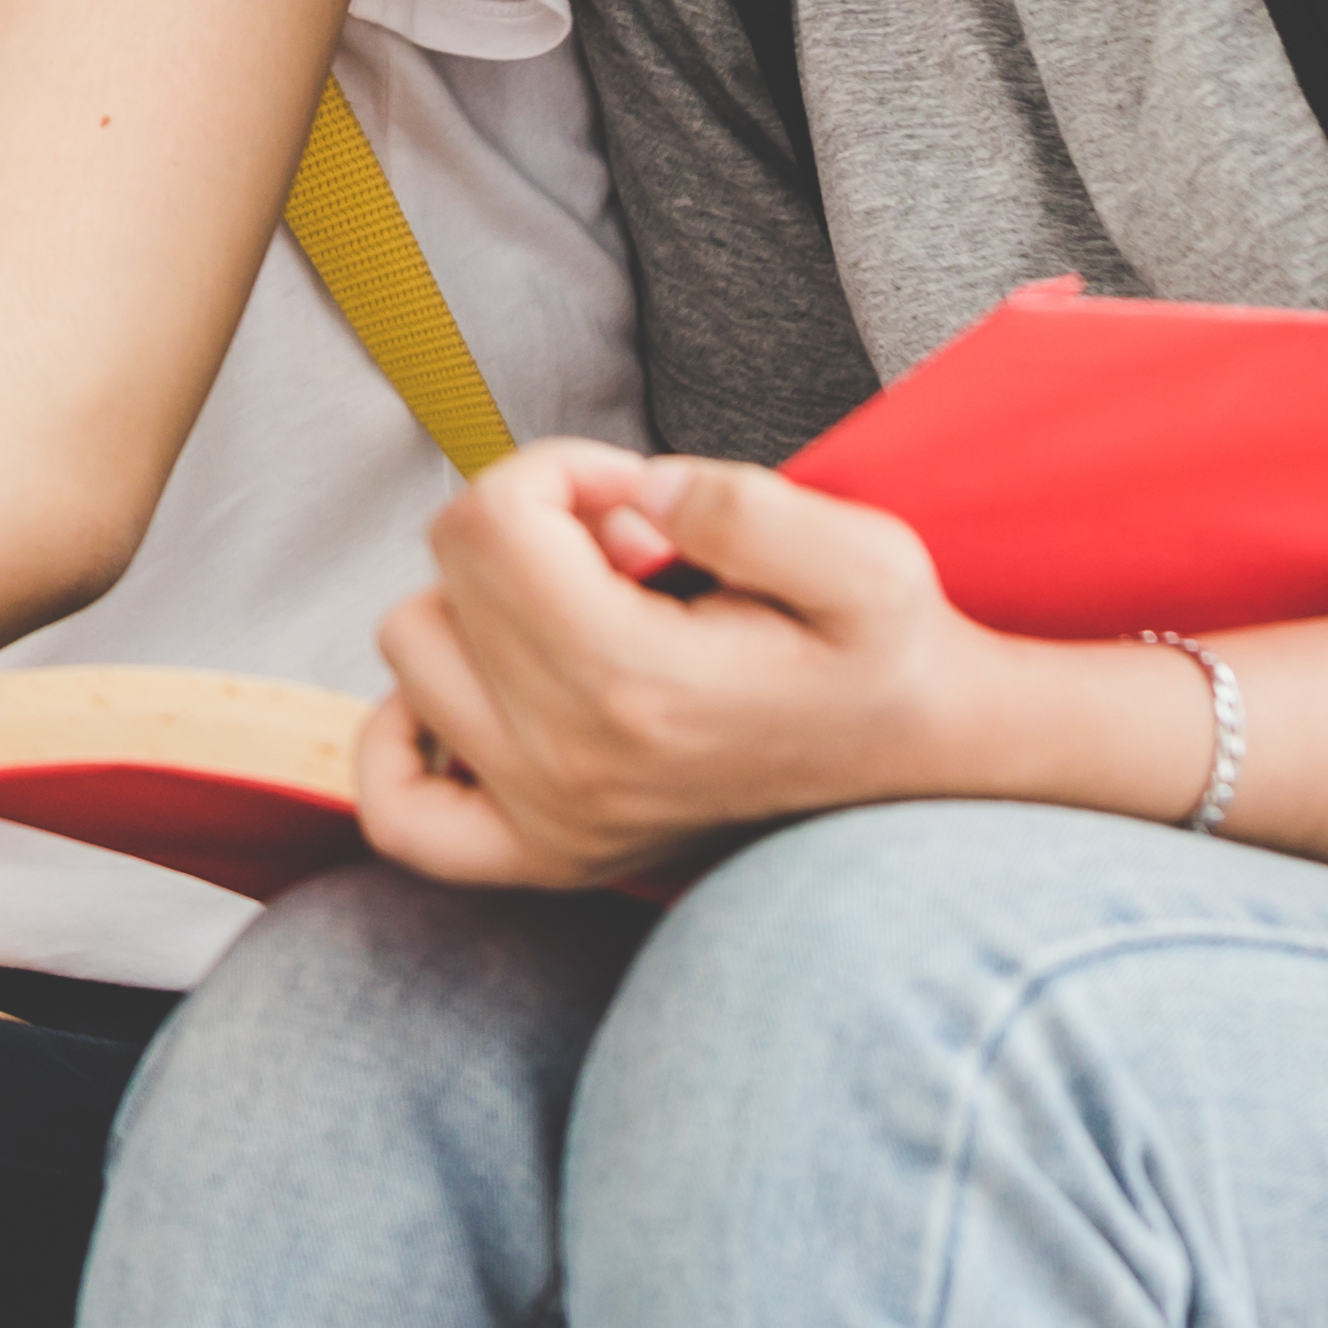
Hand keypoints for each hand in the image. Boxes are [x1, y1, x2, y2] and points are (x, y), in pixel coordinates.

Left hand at [353, 439, 1006, 888]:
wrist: (926, 766)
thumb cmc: (887, 653)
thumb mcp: (864, 554)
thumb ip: (740, 503)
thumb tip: (628, 497)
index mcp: (635, 682)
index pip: (491, 517)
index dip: (560, 470)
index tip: (636, 495)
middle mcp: (571, 763)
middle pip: (449, 570)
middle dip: (527, 523)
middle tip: (628, 551)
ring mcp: (550, 820)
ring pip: (412, 650)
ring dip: (478, 606)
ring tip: (585, 612)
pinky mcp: (545, 857)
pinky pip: (401, 811)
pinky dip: (405, 741)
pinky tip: (476, 690)